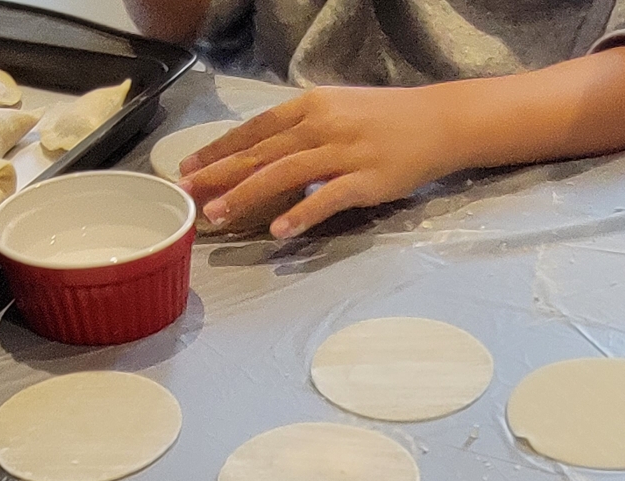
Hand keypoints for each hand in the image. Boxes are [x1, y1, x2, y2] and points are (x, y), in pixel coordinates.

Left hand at [178, 86, 467, 238]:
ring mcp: (344, 152)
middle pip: (261, 151)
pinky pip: (327, 198)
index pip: (254, 129)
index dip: (218, 150)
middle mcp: (322, 124)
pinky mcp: (365, 180)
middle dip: (219, 174)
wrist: (438, 121)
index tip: (188, 168)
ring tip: (218, 215)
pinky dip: (301, 214)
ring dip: (247, 195)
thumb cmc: (383, 120)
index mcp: (310, 106)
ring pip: (285, 173)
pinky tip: (278, 231)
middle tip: (187, 193)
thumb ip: (298, 131)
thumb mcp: (336, 112)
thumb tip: (259, 154)